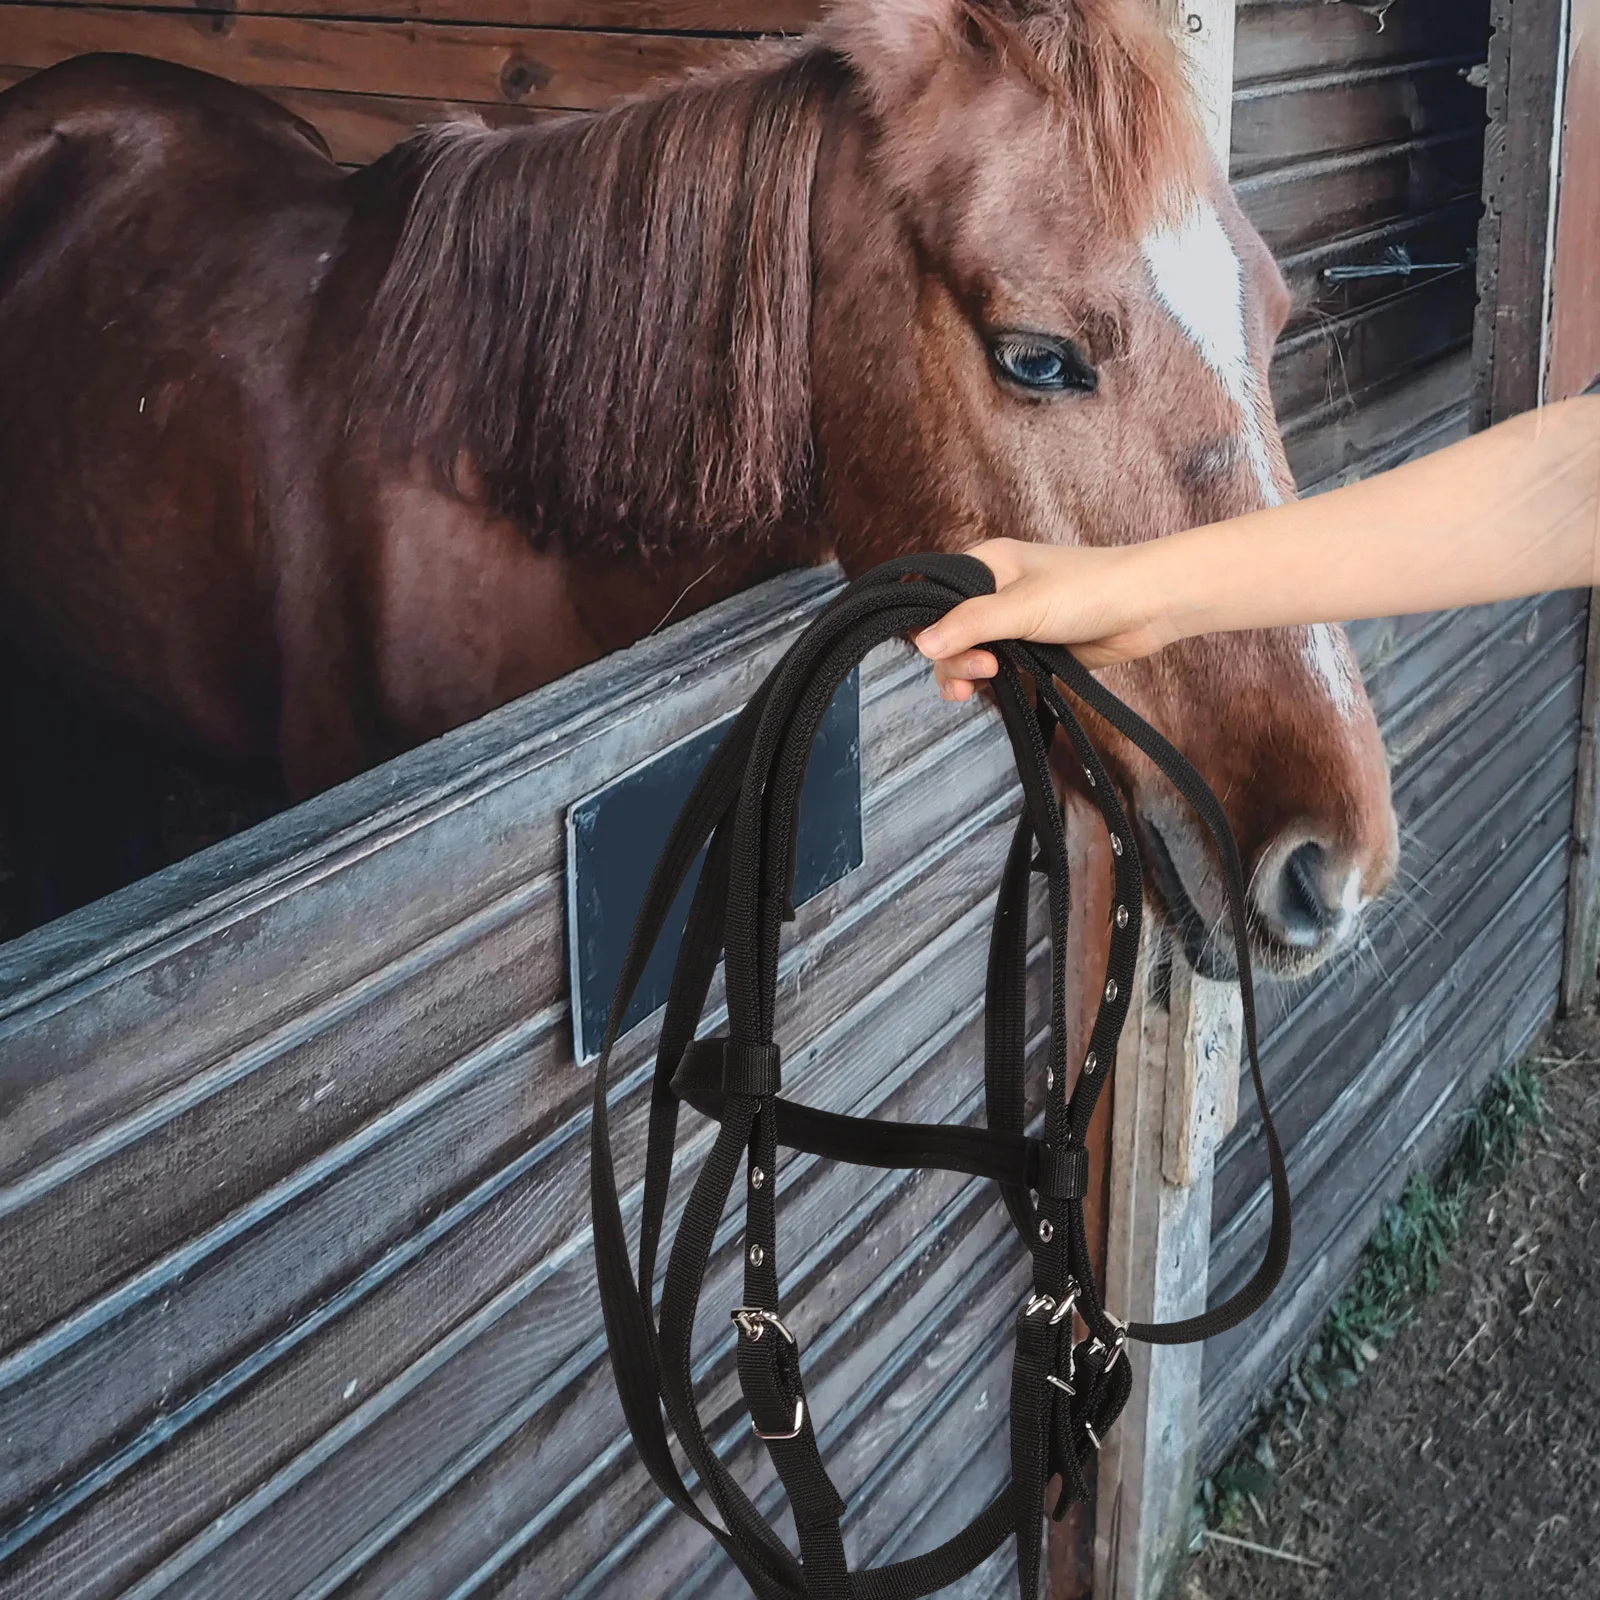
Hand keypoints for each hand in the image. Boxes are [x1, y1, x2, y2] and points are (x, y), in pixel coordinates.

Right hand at [914, 538, 1172, 700]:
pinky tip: (988, 692)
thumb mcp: (1022, 606)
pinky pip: (998, 667)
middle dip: (953, 658)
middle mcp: (995, 591)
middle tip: (979, 673)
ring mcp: (1014, 621)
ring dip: (967, 673)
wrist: (1147, 607)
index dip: (930, 628)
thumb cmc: (1090, 590)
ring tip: (977, 689)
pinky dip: (989, 681)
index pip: (935, 596)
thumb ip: (971, 625)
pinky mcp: (1032, 648)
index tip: (940, 653)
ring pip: (971, 653)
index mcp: (986, 565)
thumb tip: (922, 645)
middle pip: (950, 632)